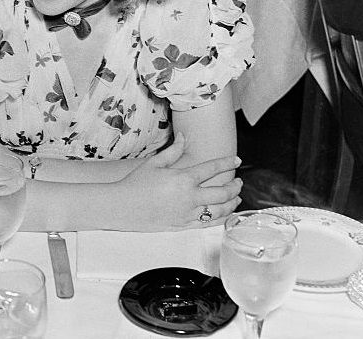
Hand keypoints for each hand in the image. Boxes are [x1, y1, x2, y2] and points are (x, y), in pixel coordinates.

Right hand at [117, 133, 241, 230]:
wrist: (123, 206)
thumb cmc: (136, 184)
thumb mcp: (154, 163)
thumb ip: (173, 150)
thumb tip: (183, 137)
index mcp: (183, 178)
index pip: (212, 168)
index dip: (227, 162)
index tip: (236, 159)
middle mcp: (190, 196)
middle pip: (223, 191)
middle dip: (235, 185)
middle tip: (239, 181)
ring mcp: (189, 213)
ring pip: (220, 209)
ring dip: (232, 202)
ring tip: (237, 197)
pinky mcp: (185, 225)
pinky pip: (209, 223)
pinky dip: (221, 218)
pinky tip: (225, 213)